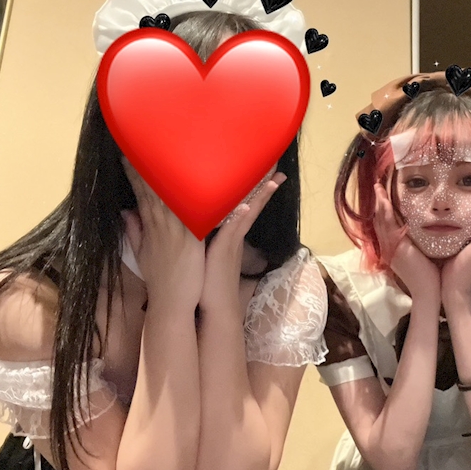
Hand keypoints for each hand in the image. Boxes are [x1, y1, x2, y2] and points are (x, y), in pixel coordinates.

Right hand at [122, 161, 204, 310]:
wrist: (171, 303)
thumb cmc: (162, 280)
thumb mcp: (142, 254)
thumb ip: (134, 231)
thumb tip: (124, 213)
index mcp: (150, 226)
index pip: (141, 193)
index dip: (135, 173)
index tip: (129, 154)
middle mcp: (161, 224)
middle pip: (153, 187)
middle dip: (148, 164)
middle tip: (144, 141)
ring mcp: (175, 229)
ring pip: (174, 194)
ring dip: (176, 172)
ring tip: (176, 150)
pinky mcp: (192, 238)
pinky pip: (196, 211)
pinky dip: (201, 196)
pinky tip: (208, 180)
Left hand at [200, 173, 286, 315]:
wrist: (209, 308)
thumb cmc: (203, 280)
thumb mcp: (200, 250)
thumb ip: (200, 231)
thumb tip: (194, 217)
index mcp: (228, 232)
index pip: (243, 202)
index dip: (252, 185)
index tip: (259, 167)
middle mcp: (234, 234)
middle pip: (252, 202)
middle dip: (263, 182)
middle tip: (276, 162)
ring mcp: (232, 241)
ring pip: (248, 211)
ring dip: (260, 193)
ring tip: (274, 176)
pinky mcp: (226, 249)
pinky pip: (236, 228)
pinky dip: (242, 216)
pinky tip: (249, 204)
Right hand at [373, 182, 439, 301]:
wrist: (429, 291)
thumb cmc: (430, 276)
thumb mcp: (422, 254)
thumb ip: (420, 242)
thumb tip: (428, 228)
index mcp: (393, 249)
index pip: (384, 225)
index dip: (382, 209)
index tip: (383, 195)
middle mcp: (387, 247)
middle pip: (378, 220)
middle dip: (377, 202)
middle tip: (377, 186)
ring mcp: (389, 247)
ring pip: (380, 220)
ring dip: (379, 203)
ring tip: (378, 187)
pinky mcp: (395, 248)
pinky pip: (387, 226)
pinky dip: (385, 212)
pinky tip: (384, 199)